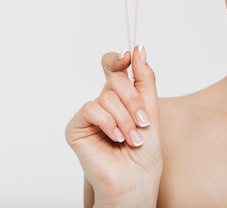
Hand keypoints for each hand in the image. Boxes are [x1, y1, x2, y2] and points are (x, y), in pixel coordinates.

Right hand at [65, 46, 162, 206]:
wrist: (136, 178)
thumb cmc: (145, 150)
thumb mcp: (151, 108)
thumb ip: (144, 78)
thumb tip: (137, 49)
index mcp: (121, 96)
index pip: (114, 67)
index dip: (119, 59)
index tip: (128, 56)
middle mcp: (104, 102)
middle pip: (115, 79)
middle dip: (134, 101)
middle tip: (144, 122)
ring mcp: (89, 114)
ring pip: (107, 96)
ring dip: (126, 119)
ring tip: (133, 138)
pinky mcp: (76, 127)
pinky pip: (91, 109)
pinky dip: (109, 123)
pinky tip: (116, 138)